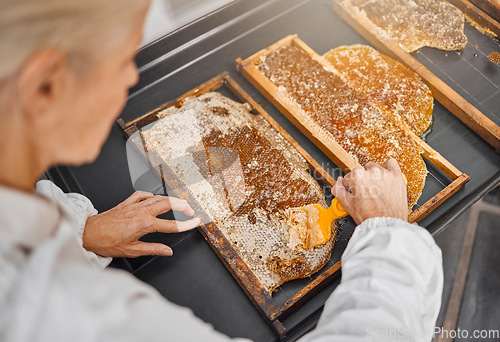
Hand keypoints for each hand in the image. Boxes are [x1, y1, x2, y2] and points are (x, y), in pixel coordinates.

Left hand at [83, 191, 200, 257]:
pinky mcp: (126, 202)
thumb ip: (153, 249)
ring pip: (157, 197)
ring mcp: (134, 205)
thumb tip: (167, 251)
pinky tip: (154, 198)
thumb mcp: (132, 250)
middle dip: (183, 205)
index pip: (172, 225)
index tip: (196, 222)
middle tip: (191, 210)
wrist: (88, 233)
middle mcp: (141, 211)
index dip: (186, 224)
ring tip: (179, 203)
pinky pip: (142, 194)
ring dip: (170, 199)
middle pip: (168, 204)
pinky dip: (151, 195)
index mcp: (145, 224)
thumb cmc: (106, 243)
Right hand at [331, 159, 407, 224]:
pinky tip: (385, 178)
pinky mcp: (397, 176)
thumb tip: (339, 182)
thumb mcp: (347, 205)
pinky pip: (391, 163)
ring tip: (377, 189)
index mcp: (357, 176)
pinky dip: (388, 168)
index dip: (351, 186)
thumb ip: (338, 190)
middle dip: (362, 180)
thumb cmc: (369, 216)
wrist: (386, 224)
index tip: (356, 192)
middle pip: (362, 171)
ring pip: (375, 168)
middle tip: (366, 193)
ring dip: (374, 176)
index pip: (349, 176)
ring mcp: (385, 173)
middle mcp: (371, 172)